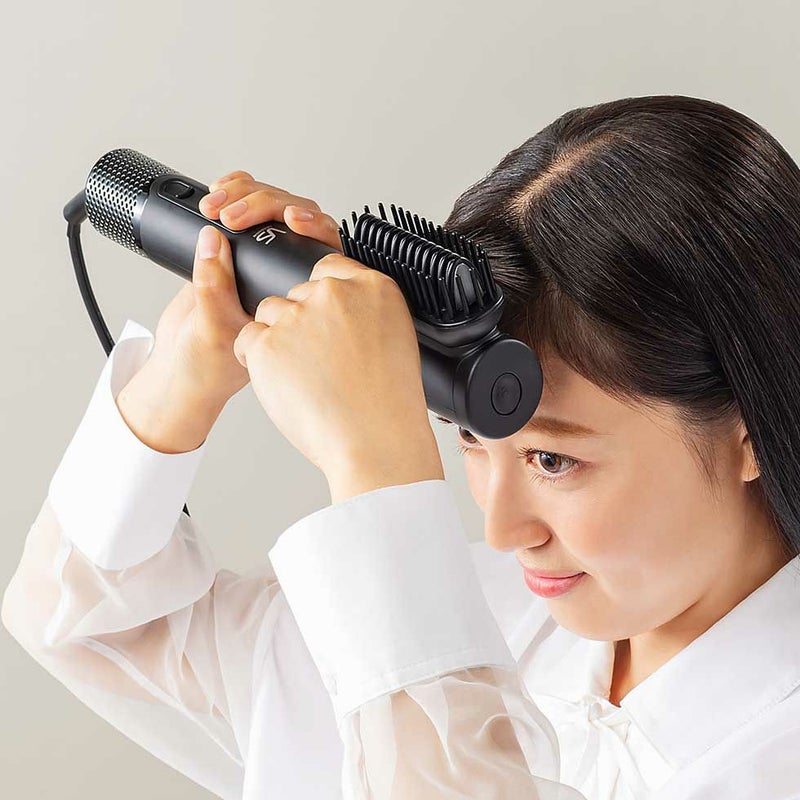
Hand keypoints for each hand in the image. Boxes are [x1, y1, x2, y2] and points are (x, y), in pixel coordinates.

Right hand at [141, 170, 342, 414]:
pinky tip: (216, 195)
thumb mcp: (212, 328)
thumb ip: (213, 286)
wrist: (183, 367)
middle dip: (264, 204)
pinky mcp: (237, 247)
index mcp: (300, 298)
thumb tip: (213, 240)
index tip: (290, 219)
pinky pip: (243, 207)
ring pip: (270, 206)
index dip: (311, 225)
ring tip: (214, 206)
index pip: (322, 249)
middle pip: (295, 215)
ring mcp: (264, 259)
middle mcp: (287, 274)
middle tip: (232, 215)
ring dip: (245, 195)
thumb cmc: (210, 363)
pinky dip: (231, 193)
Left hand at [231, 252, 443, 501]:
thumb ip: (366, 313)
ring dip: (277, 340)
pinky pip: (247, 340)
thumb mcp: (395, 341)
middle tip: (319, 363)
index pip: (330, 269)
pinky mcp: (267, 342)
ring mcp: (297, 315)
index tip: (326, 322)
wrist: (374, 439)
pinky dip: (256, 361)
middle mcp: (334, 294)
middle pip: (297, 294)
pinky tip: (284, 383)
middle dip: (301, 324)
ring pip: (269, 314)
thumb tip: (343, 311)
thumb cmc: (387, 404)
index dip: (322, 302)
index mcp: (373, 288)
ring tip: (304, 378)